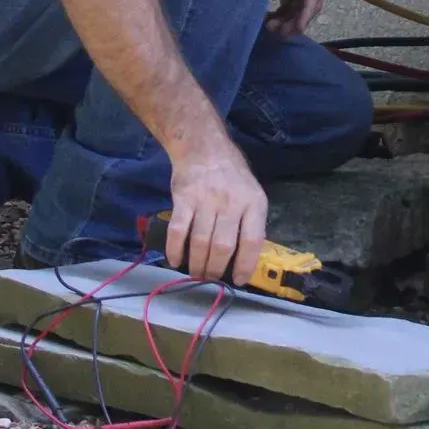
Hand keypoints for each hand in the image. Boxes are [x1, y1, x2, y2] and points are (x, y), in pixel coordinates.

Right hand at [164, 136, 269, 283]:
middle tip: (211, 278)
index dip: (246, 265)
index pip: (252, 241)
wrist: (204, 147)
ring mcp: (206, 200)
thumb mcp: (252, 193)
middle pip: (223, 246)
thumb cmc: (232, 175)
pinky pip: (178, 230)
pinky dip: (175, 249)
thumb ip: (250, 221)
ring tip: (196, 274)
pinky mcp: (183, 199)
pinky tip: (175, 260)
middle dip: (216, 270)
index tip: (239, 280)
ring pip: (200, 242)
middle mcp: (231, 203)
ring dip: (197, 264)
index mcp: (253, 203)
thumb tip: (246, 258)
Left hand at [265, 0, 323, 38]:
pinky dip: (283, 13)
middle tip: (279, 32)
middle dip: (298, 19)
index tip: (297, 29)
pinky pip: (291, 1)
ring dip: (290, 19)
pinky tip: (270, 20)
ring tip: (270, 27)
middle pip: (311, 0)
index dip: (306, 12)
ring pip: (301, 4)